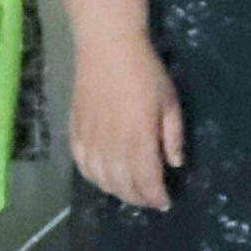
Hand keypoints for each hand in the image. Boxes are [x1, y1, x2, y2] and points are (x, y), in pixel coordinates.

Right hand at [71, 38, 183, 210]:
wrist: (107, 48)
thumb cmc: (145, 72)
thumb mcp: (169, 102)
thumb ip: (172, 136)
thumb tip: (175, 164)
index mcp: (138, 141)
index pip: (147, 182)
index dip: (156, 197)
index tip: (165, 202)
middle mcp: (111, 147)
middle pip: (123, 186)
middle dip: (139, 198)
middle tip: (150, 199)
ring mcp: (90, 141)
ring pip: (101, 180)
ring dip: (117, 191)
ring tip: (130, 191)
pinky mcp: (75, 132)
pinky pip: (82, 166)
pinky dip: (93, 178)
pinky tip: (103, 178)